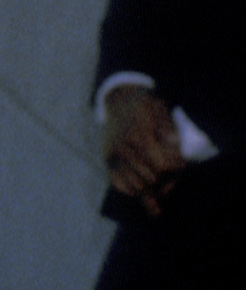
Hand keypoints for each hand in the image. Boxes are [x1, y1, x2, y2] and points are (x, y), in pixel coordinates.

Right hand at [102, 82, 184, 210]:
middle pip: (151, 179)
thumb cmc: (145, 105)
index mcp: (140, 135)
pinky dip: (135, 189)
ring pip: (137, 186)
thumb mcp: (161, 109)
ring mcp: (114, 156)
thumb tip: (176, 150)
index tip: (181, 167)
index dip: (176, 171)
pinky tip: (145, 185)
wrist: (119, 100)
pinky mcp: (108, 161)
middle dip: (166, 181)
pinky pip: (121, 185)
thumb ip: (170, 130)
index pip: (162, 166)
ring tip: (162, 184)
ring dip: (152, 188)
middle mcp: (124, 148)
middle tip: (173, 177)